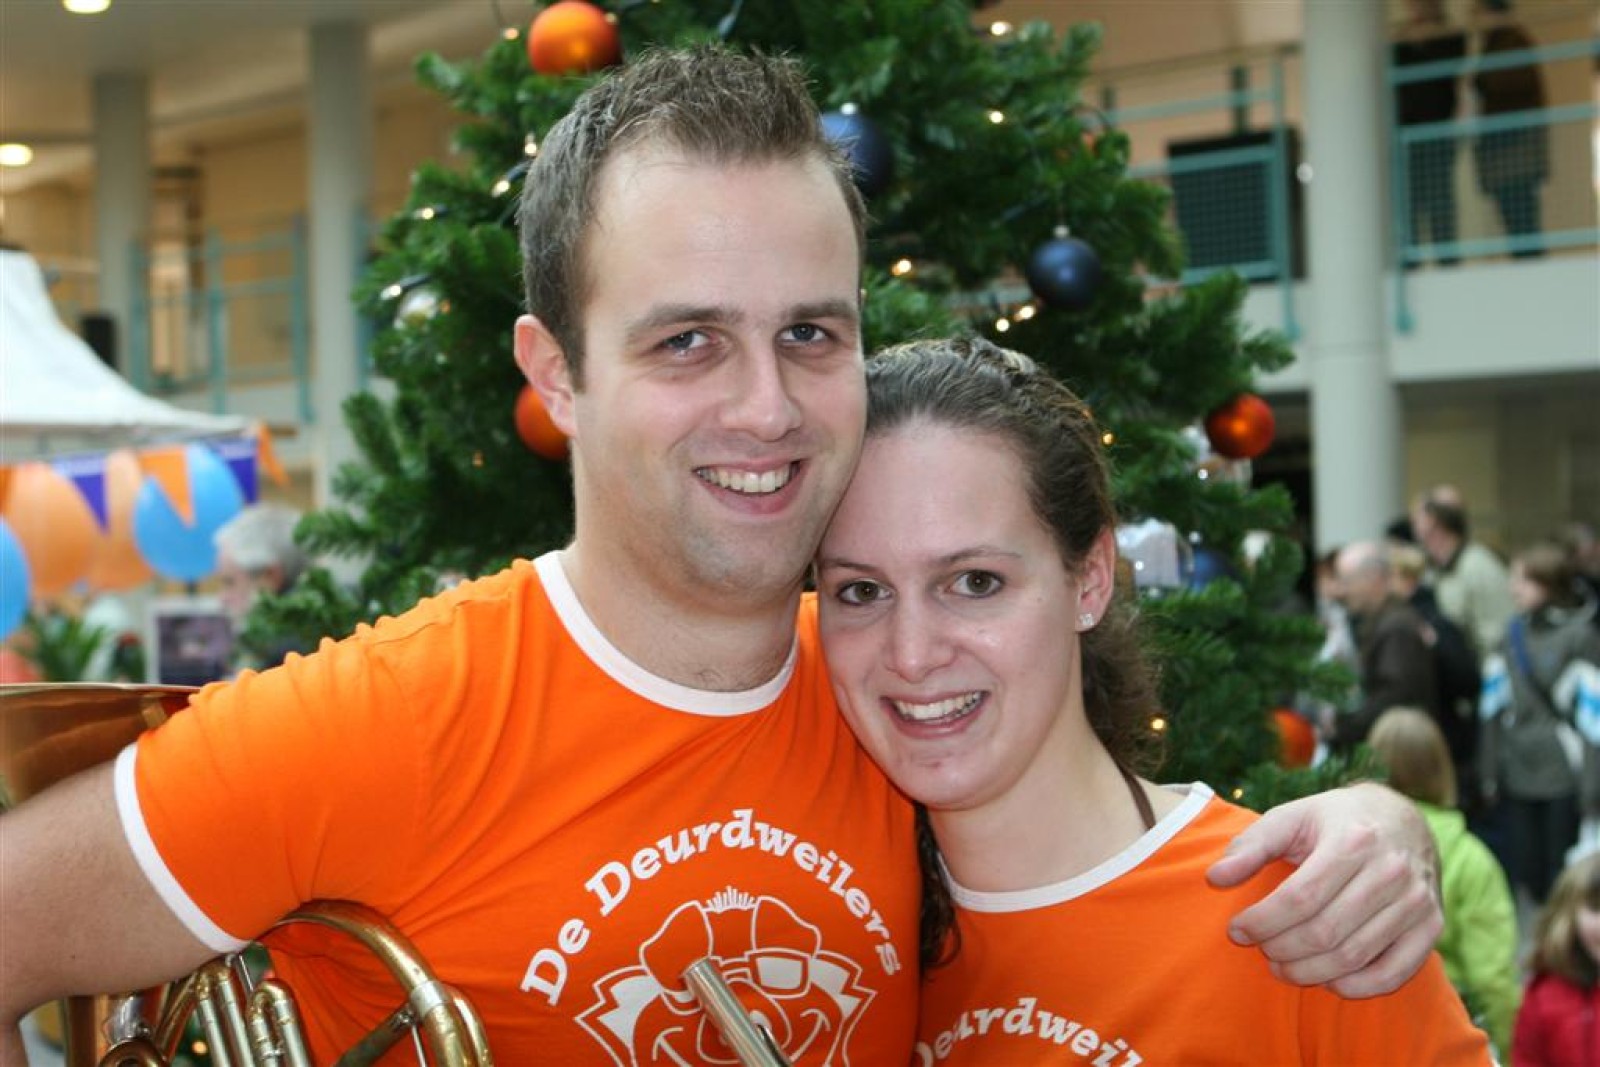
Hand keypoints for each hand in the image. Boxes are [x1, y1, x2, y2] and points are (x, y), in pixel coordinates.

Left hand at [1206, 782, 1441, 997]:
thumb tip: (1215, 878)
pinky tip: (1326, 980)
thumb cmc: (1335, 821)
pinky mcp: (1432, 927)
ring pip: (1354, 956)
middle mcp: (1391, 872)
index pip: (1300, 897)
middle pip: (1325, 931)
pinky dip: (1355, 987)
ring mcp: (1416, 902)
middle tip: (1260, 950)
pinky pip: (1393, 974)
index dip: (1263, 921)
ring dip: (1310, 971)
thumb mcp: (1291, 817)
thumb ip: (1251, 845)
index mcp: (1353, 841)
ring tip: (1282, 965)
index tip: (1236, 930)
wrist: (1403, 819)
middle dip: (1282, 948)